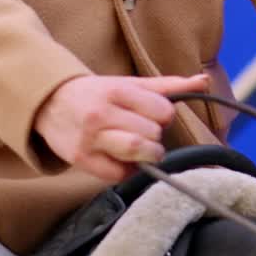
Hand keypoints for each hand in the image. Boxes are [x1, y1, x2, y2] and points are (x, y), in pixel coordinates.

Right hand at [33, 72, 208, 182]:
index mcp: (118, 91)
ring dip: (147, 155)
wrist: (52, 103)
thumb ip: (168, 85)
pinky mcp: (82, 159)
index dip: (164, 117)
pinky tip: (122, 159)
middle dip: (155, 136)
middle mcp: (102, 113)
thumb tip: (204, 81)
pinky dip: (127, 171)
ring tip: (141, 149)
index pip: (163, 111)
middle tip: (145, 133)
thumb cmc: (99, 94)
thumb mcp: (130, 84)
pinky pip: (118, 174)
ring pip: (136, 152)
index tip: (154, 116)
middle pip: (151, 133)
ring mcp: (91, 138)